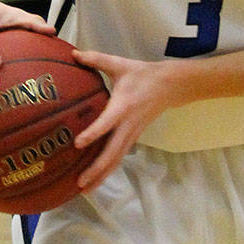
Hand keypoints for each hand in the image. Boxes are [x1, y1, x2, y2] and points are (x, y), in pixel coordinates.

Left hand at [68, 50, 180, 191]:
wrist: (170, 86)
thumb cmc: (142, 75)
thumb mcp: (120, 65)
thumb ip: (96, 59)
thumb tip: (73, 53)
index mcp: (123, 107)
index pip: (107, 123)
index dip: (93, 134)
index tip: (78, 144)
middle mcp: (128, 125)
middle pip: (112, 153)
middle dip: (96, 170)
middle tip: (79, 183)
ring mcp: (132, 135)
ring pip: (116, 160)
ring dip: (101, 176)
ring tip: (83, 190)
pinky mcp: (133, 138)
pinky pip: (119, 157)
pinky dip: (107, 170)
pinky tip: (94, 180)